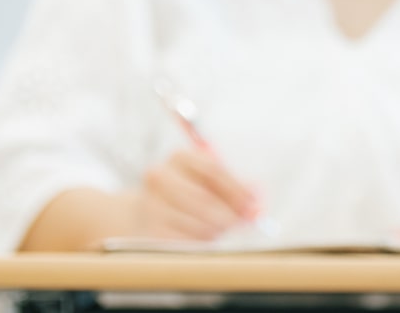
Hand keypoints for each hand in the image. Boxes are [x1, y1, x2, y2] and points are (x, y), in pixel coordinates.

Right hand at [133, 148, 261, 239]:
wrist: (141, 215)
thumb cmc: (185, 195)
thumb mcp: (207, 182)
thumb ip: (234, 188)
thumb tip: (258, 202)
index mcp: (179, 157)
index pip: (214, 170)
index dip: (237, 189)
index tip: (253, 204)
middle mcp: (160, 176)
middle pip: (204, 198)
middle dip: (230, 214)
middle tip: (245, 223)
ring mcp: (149, 205)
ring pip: (195, 223)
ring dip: (216, 230)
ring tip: (222, 230)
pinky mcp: (147, 231)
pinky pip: (183, 241)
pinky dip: (199, 243)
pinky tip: (204, 240)